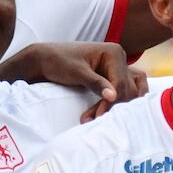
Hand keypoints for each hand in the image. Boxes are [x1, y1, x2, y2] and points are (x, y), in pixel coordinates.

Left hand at [0, 41, 146, 119]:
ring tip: (95, 117)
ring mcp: (118, 68)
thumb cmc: (59, 61)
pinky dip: (117, 102)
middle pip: (126, 89)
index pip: (120, 83)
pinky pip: (124, 90)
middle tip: (93, 119)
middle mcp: (120, 58)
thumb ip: (96, 83)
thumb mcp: (77, 72)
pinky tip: (109, 112)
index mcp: (114, 52)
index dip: (111, 101)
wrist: (45, 59)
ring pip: (126, 93)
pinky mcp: (113, 76)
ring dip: (115, 106)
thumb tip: (114, 97)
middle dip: (111, 106)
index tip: (99, 115)